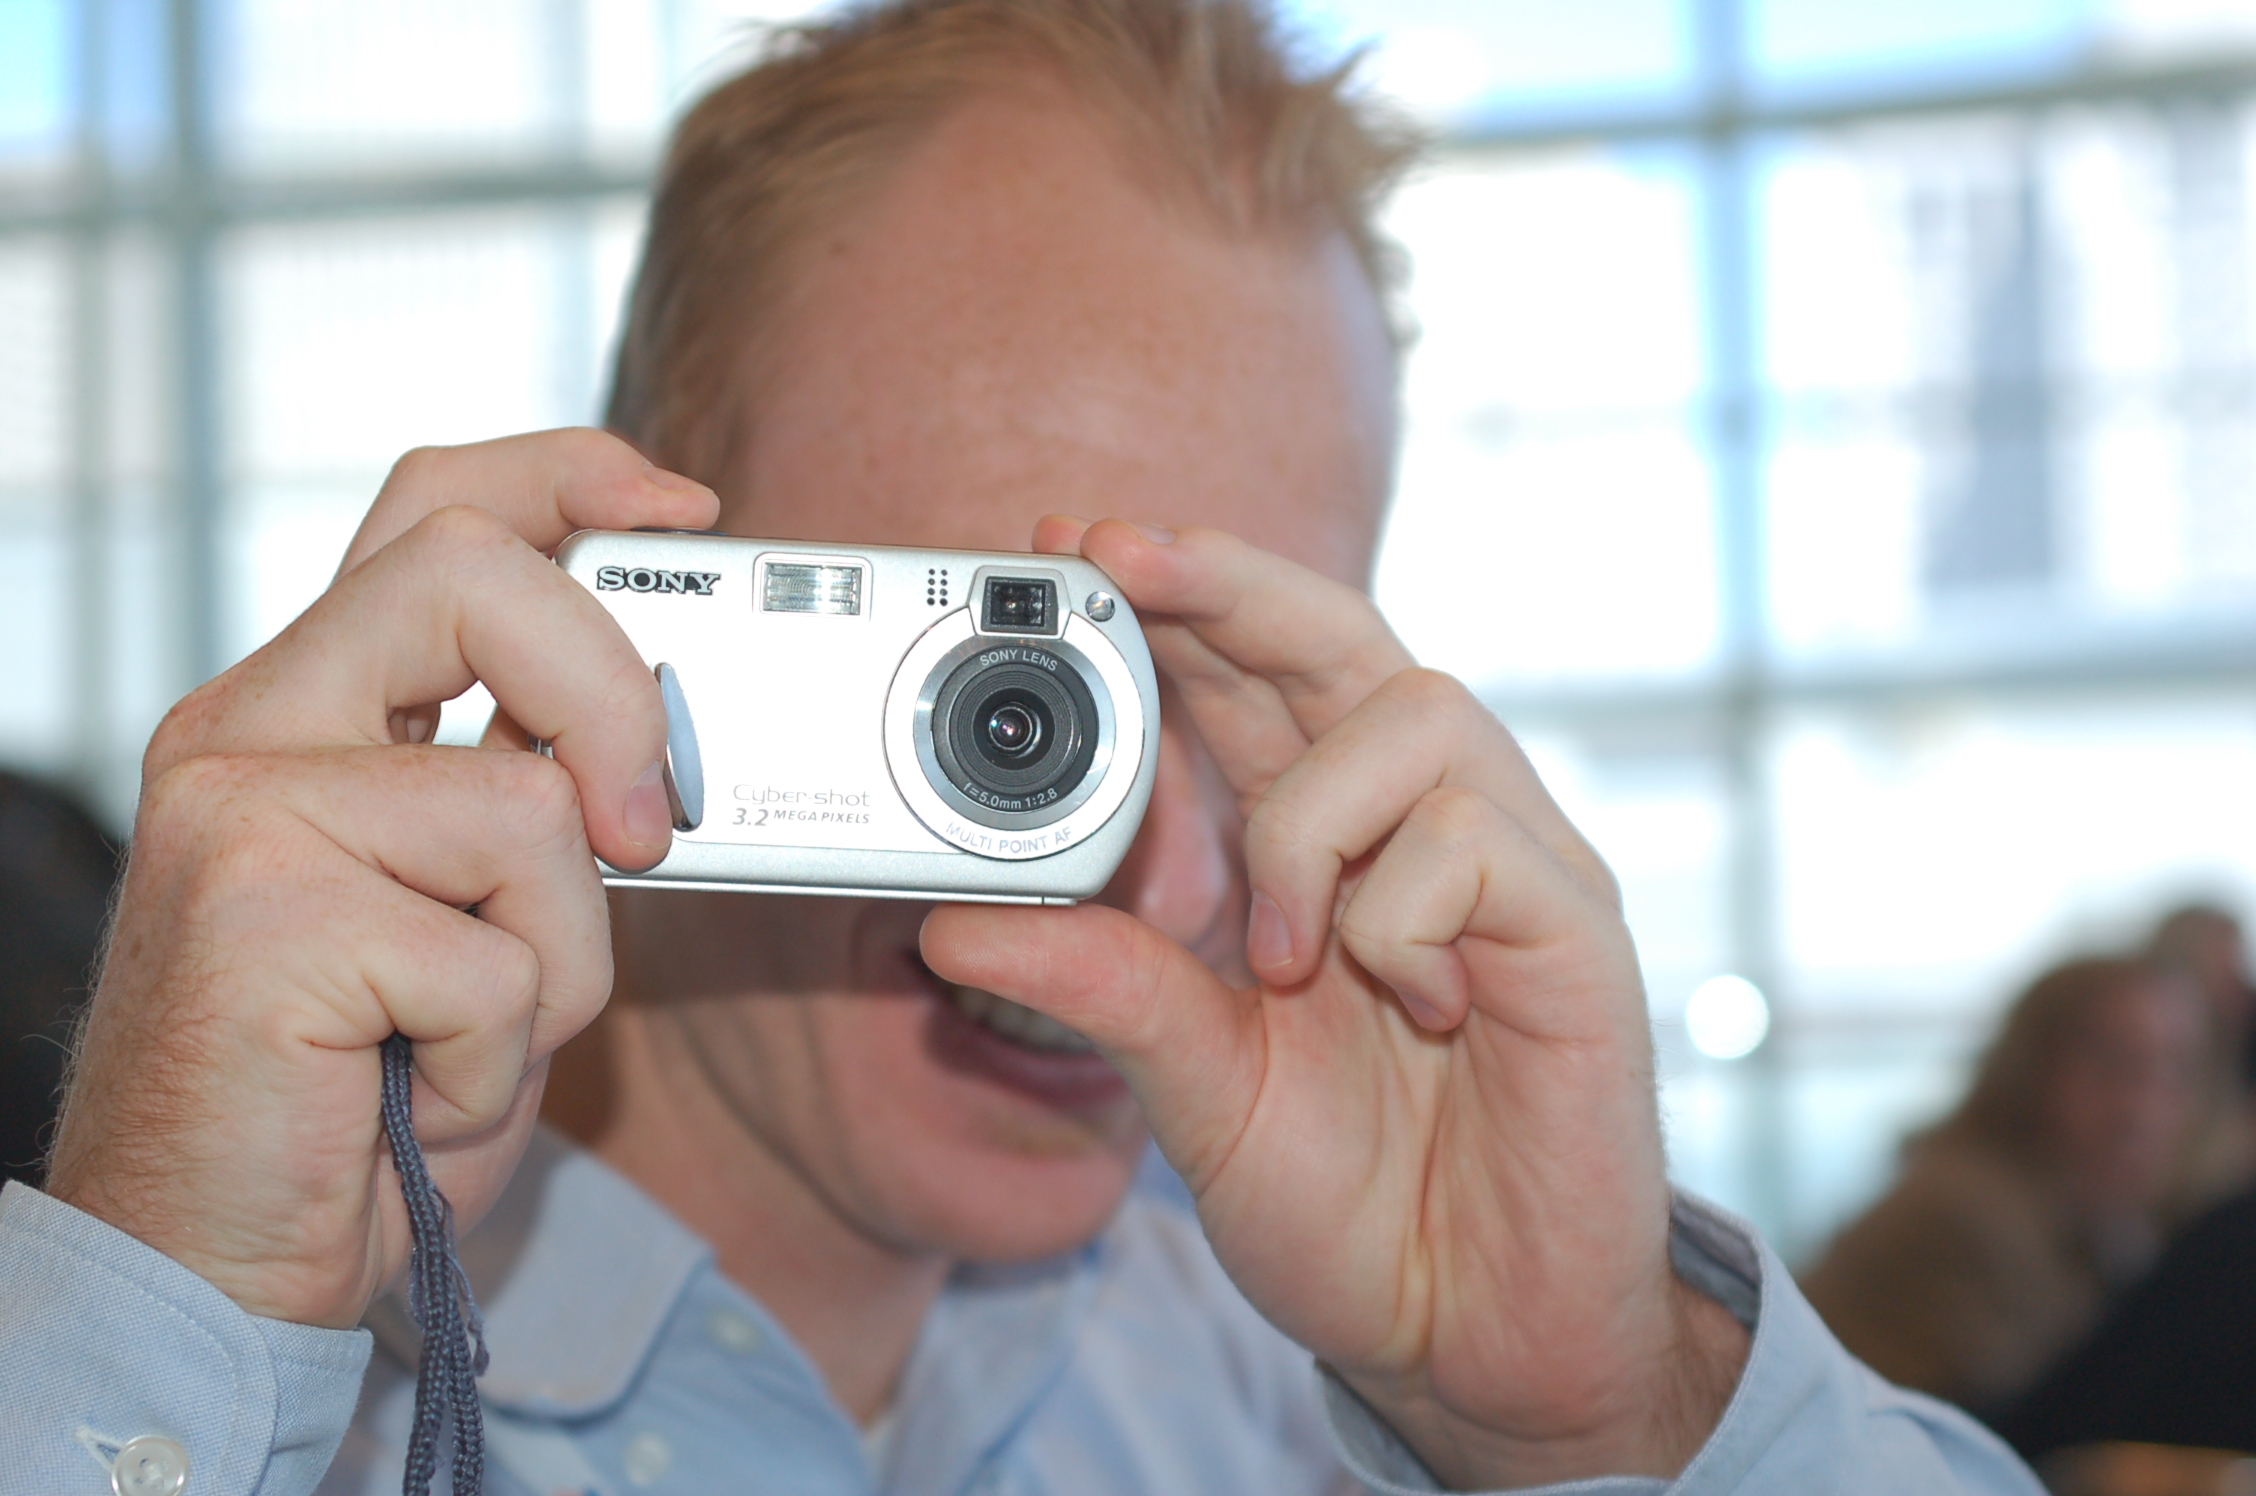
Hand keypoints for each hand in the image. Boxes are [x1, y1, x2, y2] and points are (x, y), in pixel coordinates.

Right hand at [45, 430, 717, 1328]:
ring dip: (554, 960)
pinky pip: (497, 956)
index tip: (682, 510)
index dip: (569, 477)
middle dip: (614, 694)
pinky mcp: (261, 919)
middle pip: (473, 573)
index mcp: (306, 710)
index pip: (433, 511)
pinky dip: (502, 1054)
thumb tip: (670, 731)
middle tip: (649, 832)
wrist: (215, 1260)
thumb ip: (530, 793)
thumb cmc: (363, 1090)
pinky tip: (418, 1092)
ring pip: (524, 802)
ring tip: (463, 1036)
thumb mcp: (469, 909)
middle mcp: (250, 732)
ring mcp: (239, 814)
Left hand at [920, 519, 1748, 1487]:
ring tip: (1285, 956)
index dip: (1176, 598)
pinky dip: (1399, 917)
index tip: (1070, 547)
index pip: (1259, 673)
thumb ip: (1105, 989)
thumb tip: (955, 921)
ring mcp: (1514, 870)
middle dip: (1226, 578)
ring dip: (1313, 823)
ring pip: (1419, 717)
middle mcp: (1429, 828)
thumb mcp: (1197, 1088)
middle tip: (1110, 553)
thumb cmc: (1360, 1203)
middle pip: (1343, 634)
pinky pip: (1481, 847)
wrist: (1479, 1337)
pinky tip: (1401, 1002)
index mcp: (1334, 844)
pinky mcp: (1578, 935)